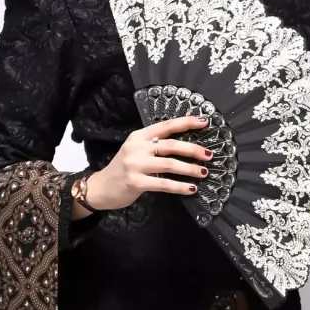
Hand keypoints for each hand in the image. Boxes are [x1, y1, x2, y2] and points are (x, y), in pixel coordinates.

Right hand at [74, 116, 210, 212]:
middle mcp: (137, 147)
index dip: (186, 122)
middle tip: (209, 155)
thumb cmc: (123, 168)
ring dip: (189, 169)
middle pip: (171, 145)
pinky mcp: (136, 182)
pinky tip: (191, 189)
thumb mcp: (136, 150)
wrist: (101, 187)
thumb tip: (185, 147)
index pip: (166, 125)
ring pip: (170, 164)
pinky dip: (179, 186)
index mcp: (139, 136)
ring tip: (204, 172)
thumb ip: (154, 146)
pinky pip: (163, 183)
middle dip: (193, 150)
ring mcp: (135, 165)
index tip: (204, 121)